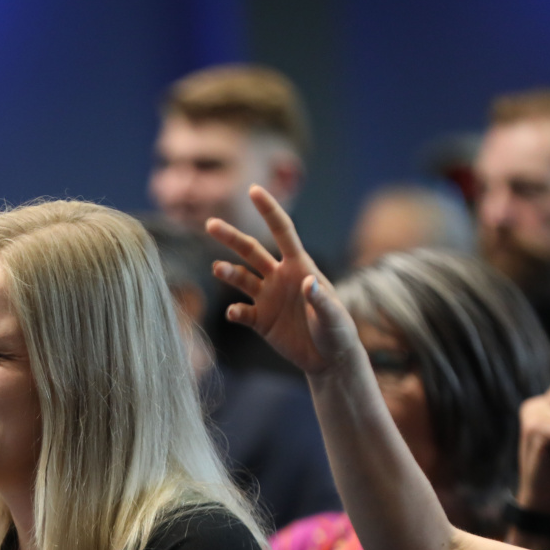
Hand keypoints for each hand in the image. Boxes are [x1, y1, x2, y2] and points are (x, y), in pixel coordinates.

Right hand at [206, 186, 358, 376]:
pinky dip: (234, 312)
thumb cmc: (338, 332)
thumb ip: (321, 298)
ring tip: (217, 269)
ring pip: (241, 278)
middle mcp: (279, 277)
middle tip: (210, 224)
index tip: (254, 190)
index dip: (269, 211)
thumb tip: (308, 282)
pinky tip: (234, 313)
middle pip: (251, 251)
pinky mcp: (259, 320)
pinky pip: (241, 312)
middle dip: (231, 238)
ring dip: (228, 272)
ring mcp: (267, 298)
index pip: (282, 232)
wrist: (329, 360)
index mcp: (300, 267)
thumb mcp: (334, 315)